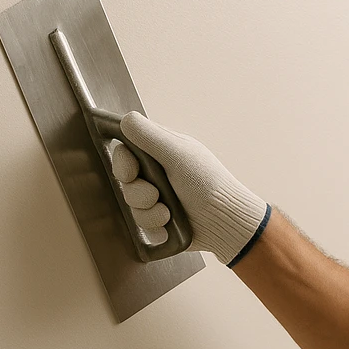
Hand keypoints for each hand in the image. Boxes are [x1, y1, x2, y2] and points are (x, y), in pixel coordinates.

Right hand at [110, 111, 269, 265]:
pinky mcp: (161, 222)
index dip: (123, 163)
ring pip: (133, 207)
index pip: (125, 151)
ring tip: (168, 214)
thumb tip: (125, 119)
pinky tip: (169, 227)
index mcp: (161, 152)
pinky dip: (155, 229)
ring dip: (149, 214)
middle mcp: (157, 173)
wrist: (225, 221)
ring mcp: (159, 198)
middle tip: (155, 195)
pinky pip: (143, 228)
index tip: (132, 172)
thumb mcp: (177, 154)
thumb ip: (149, 136)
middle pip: (126, 182)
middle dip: (138, 193)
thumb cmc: (208, 184)